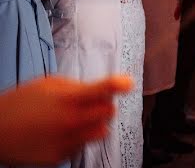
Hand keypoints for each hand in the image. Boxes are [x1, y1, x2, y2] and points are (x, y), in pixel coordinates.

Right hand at [0, 75, 131, 165]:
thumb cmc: (19, 103)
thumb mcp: (47, 84)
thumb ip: (77, 86)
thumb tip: (100, 90)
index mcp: (67, 99)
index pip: (102, 90)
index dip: (118, 84)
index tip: (127, 83)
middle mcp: (70, 121)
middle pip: (109, 112)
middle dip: (104, 105)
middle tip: (89, 102)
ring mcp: (66, 141)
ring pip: (101, 131)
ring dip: (95, 123)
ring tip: (73, 118)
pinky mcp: (60, 157)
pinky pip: (83, 146)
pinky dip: (78, 138)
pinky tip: (58, 133)